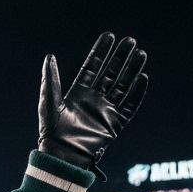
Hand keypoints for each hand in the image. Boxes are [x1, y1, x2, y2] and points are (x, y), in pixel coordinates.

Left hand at [38, 33, 147, 180]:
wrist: (61, 156)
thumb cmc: (51, 131)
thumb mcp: (49, 102)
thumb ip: (50, 79)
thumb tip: (49, 56)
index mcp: (77, 94)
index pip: (92, 68)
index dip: (100, 52)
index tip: (109, 35)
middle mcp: (93, 101)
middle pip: (110, 74)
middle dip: (120, 58)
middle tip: (130, 40)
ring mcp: (104, 112)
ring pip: (122, 87)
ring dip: (132, 70)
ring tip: (141, 53)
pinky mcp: (114, 125)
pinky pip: (129, 107)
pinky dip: (137, 93)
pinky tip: (142, 78)